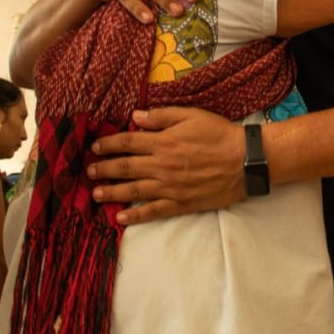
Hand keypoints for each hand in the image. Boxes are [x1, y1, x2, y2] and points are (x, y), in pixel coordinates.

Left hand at [86, 107, 245, 224]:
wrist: (245, 161)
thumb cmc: (219, 134)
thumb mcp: (191, 115)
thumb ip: (162, 116)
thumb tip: (135, 116)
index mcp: (163, 142)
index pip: (127, 143)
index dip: (108, 144)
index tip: (95, 147)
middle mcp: (161, 166)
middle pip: (125, 167)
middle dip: (104, 169)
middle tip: (89, 171)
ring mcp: (169, 188)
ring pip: (133, 191)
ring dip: (112, 192)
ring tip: (96, 194)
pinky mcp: (180, 203)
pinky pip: (153, 211)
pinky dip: (135, 216)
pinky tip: (120, 218)